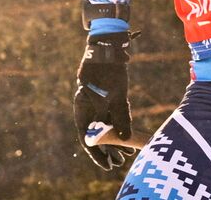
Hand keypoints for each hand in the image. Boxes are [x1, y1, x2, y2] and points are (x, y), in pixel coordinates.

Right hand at [74, 32, 133, 168]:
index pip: (86, 137)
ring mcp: (95, 101)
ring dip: (114, 139)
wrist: (110, 44)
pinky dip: (118, 125)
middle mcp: (86, 106)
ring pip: (103, 126)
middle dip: (107, 149)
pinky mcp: (105, 96)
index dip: (97, 153)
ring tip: (127, 154)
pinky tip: (128, 136)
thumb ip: (120, 116)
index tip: (108, 166)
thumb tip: (124, 139)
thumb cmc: (110, 69)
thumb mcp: (117, 94)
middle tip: (120, 162)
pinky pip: (109, 116)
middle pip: (95, 134)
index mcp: (82, 106)